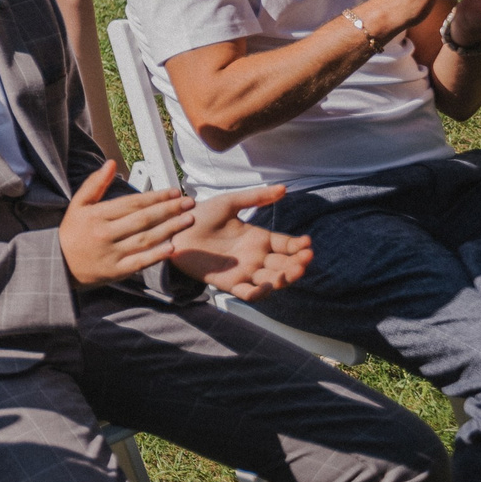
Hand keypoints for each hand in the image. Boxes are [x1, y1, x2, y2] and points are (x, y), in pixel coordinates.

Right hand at [56, 159, 193, 286]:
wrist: (59, 265)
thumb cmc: (71, 232)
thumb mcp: (78, 204)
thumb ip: (95, 183)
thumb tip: (111, 163)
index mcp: (97, 216)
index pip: (132, 203)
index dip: (155, 197)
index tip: (174, 192)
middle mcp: (105, 234)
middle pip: (143, 219)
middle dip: (169, 209)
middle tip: (189, 202)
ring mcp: (112, 253)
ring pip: (146, 239)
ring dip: (170, 229)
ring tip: (188, 219)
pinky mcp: (117, 271)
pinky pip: (140, 262)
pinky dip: (157, 255)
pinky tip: (173, 247)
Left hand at [165, 183, 312, 298]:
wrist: (173, 230)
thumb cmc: (200, 215)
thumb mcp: (230, 203)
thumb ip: (256, 197)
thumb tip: (284, 188)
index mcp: (258, 239)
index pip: (286, 245)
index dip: (298, 246)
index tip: (307, 243)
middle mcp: (255, 257)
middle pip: (284, 264)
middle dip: (297, 263)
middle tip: (305, 258)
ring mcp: (244, 271)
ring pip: (271, 280)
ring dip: (284, 278)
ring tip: (292, 271)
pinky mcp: (229, 283)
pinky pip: (248, 293)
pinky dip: (259, 293)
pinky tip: (267, 285)